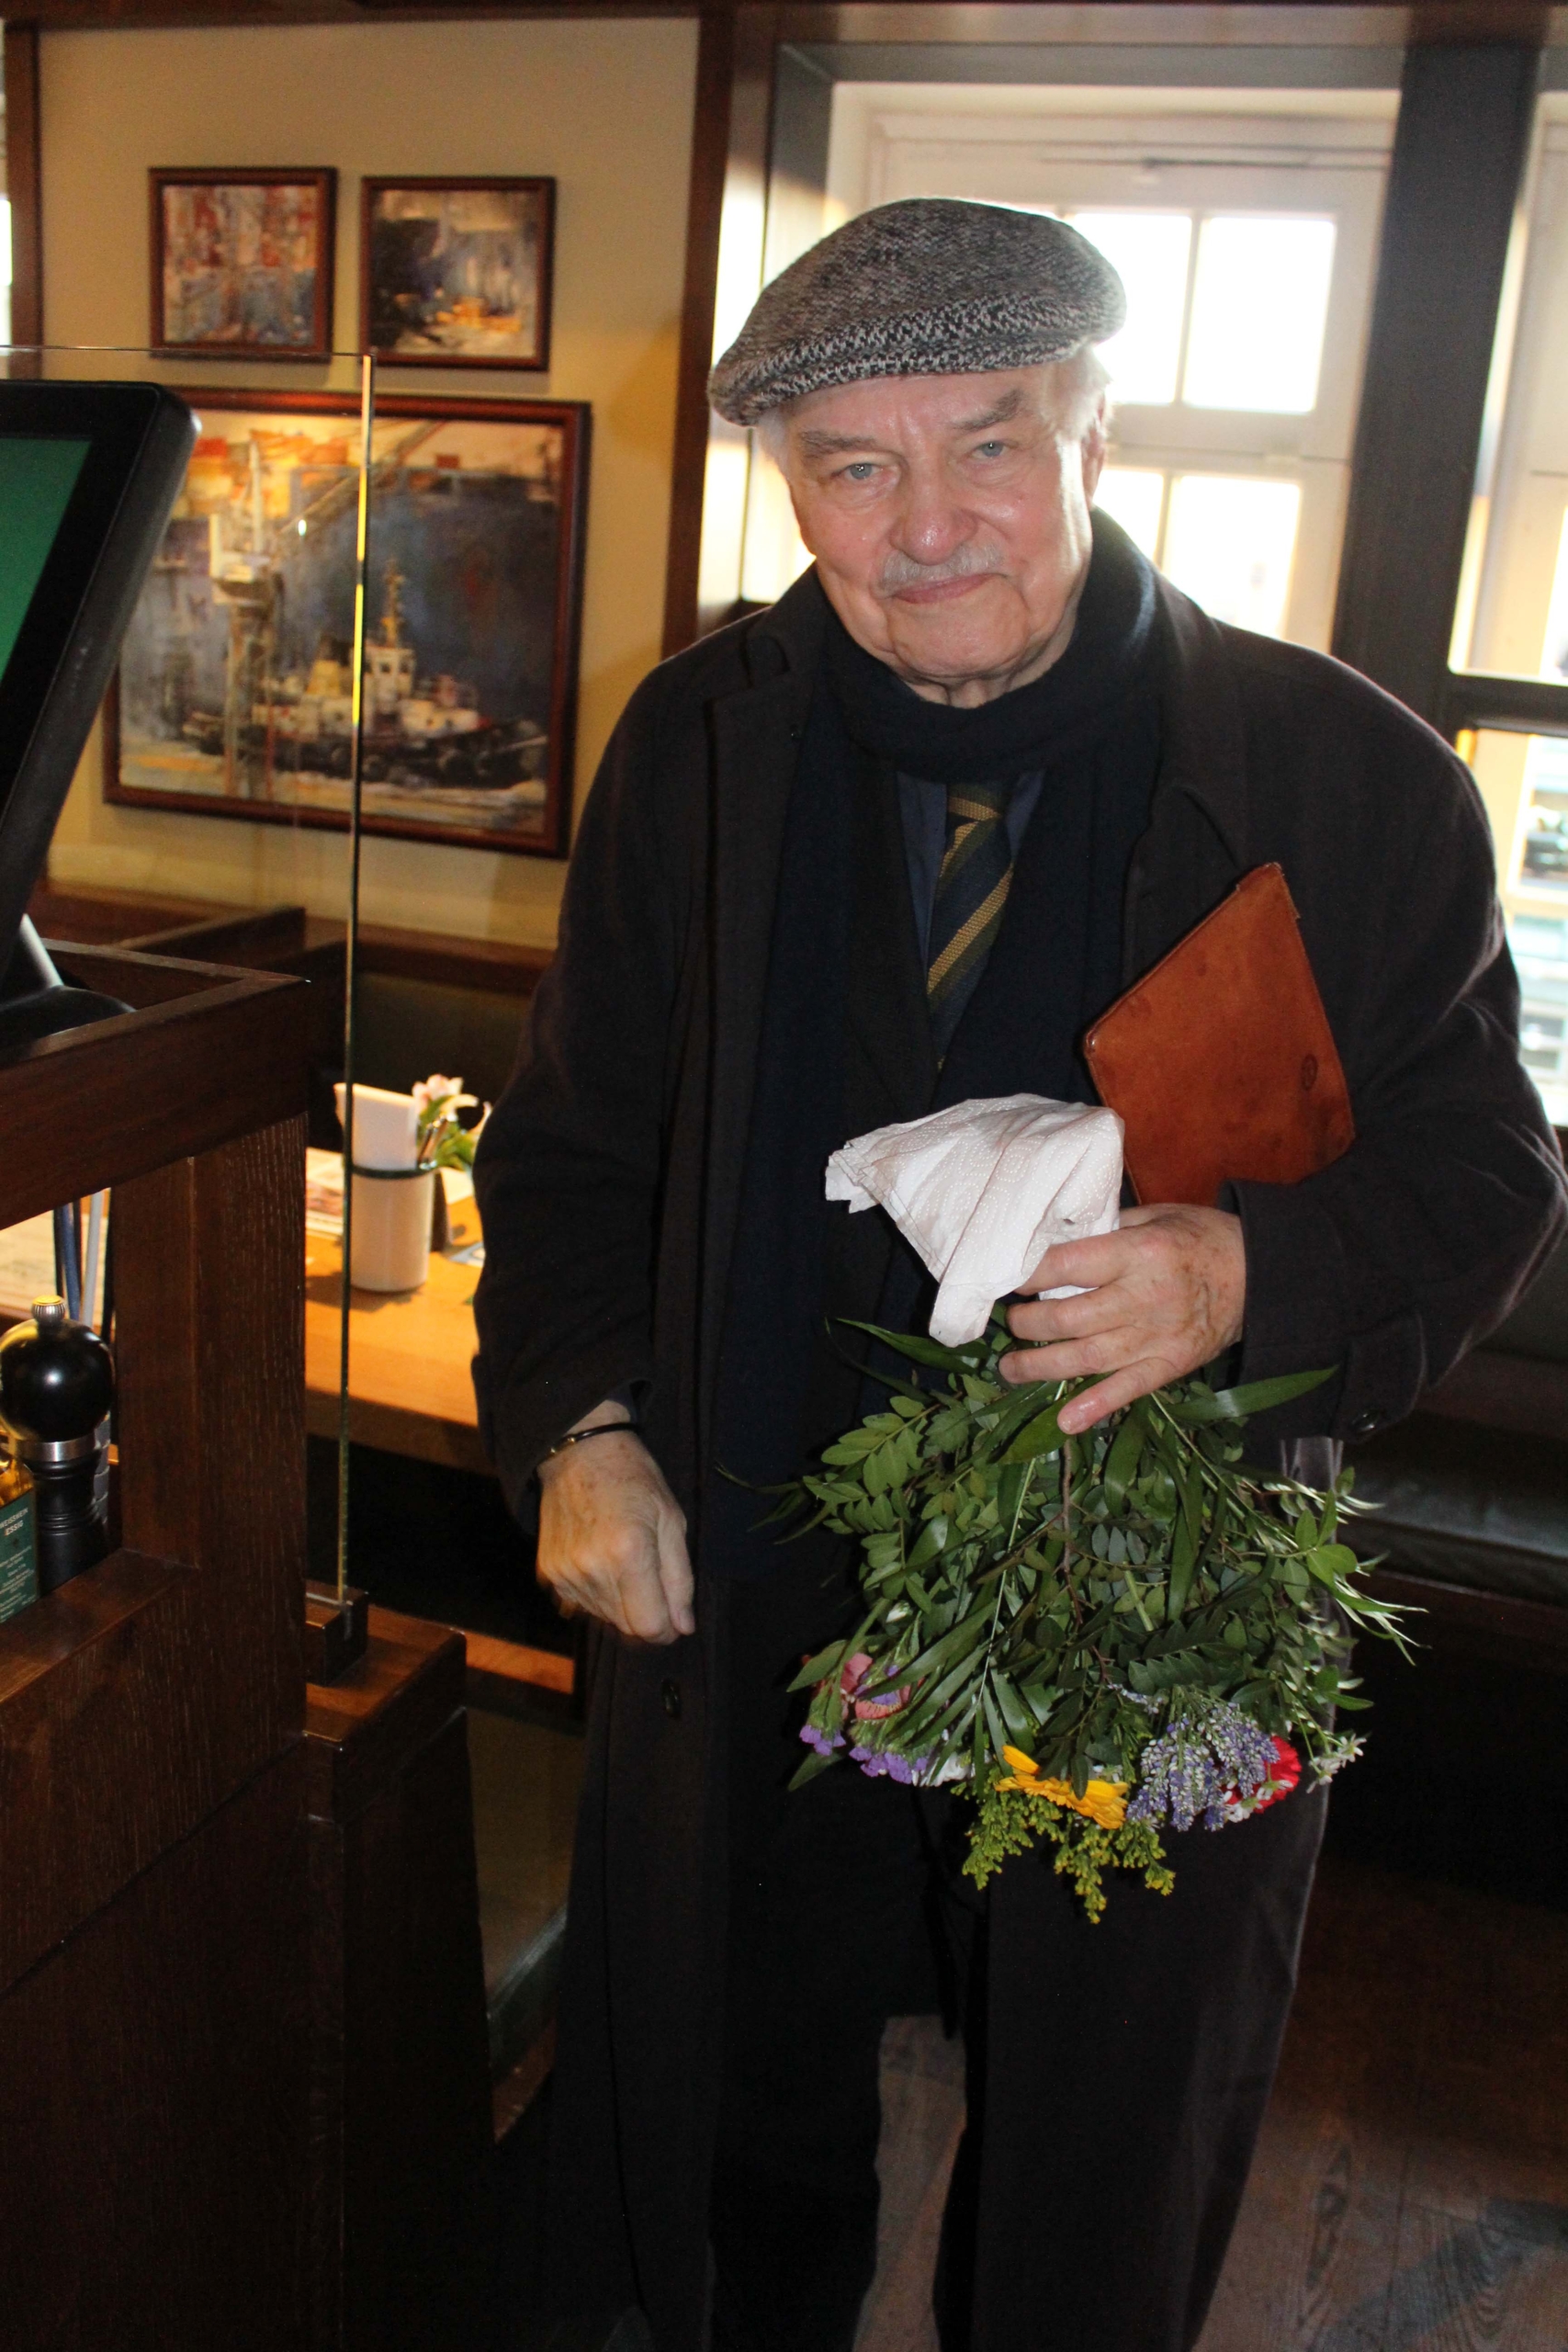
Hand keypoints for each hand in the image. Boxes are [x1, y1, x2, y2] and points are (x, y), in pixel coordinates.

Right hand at [537, 1416, 694, 1644]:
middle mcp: (592, 1568)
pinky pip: (580, 1605)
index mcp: (629, 1553)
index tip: (674, 1617)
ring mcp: (566, 1573)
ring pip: (604, 1617)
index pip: (649, 1626)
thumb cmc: (633, 1480)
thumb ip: (680, 1579)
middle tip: (653, 1578)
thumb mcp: (671, 1520)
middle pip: (626, 1627)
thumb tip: (683, 1627)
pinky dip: (597, 1594)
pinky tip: (603, 1562)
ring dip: (621, 1604)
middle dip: (646, 1615)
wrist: (579, 1453)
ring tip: (626, 1562)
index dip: (667, 1629)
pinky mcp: (549, 1573)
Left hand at [1000, 1204, 1245, 1434]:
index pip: (1068, 1266)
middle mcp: (1145, 1297)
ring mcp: (1158, 1336)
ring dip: (1042, 1366)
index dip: (1031, 1276)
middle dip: (1029, 1323)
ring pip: (1088, 1357)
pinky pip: (1128, 1389)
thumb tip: (1054, 1242)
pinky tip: (1064, 1421)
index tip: (1011, 1281)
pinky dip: (1096, 1406)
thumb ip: (1107, 1230)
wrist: (1261, 1275)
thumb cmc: (1201, 1238)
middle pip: (1070, 1318)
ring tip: (1011, 1368)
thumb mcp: (1157, 1216)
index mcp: (1140, 1252)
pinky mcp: (1171, 1365)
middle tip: (1012, 1323)